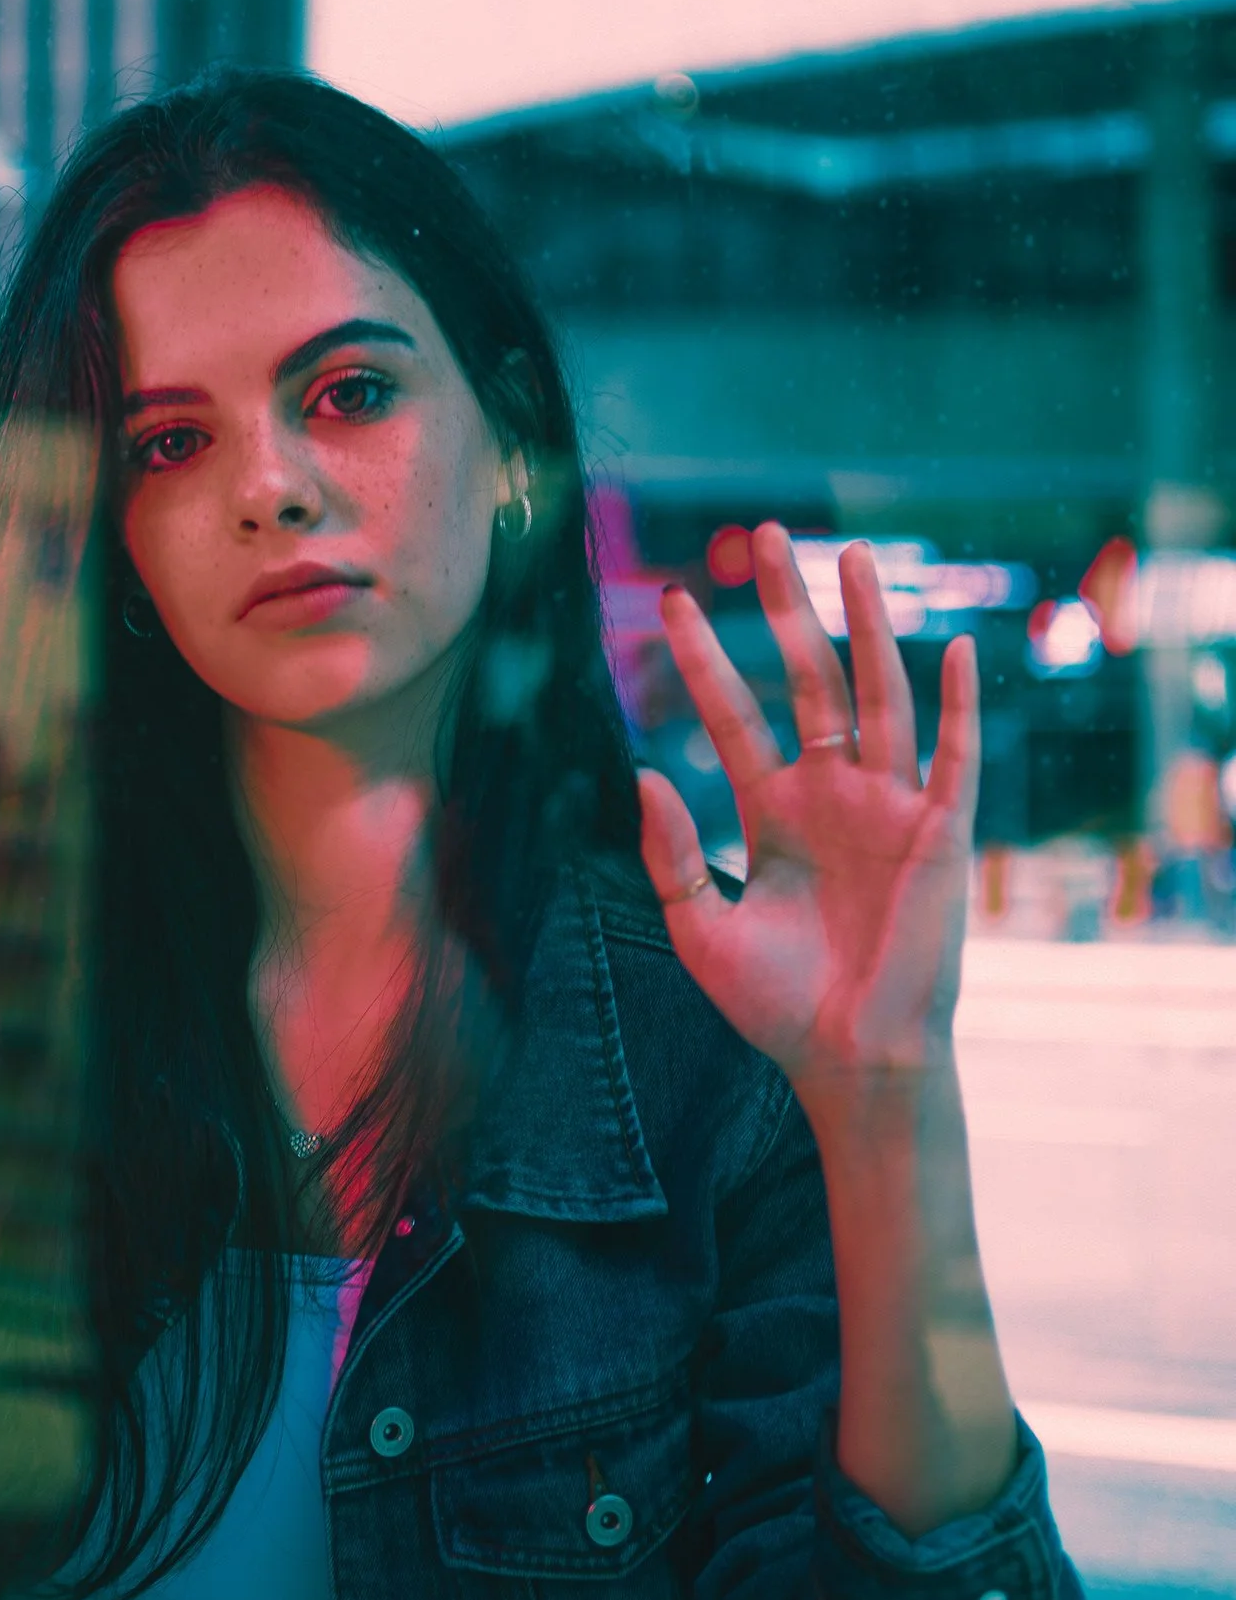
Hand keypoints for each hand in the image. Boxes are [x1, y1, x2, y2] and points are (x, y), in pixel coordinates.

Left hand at [636, 525, 979, 1111]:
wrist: (849, 1063)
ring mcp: (889, 807)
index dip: (702, 659)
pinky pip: (954, 759)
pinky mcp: (941, 836)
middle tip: (767, 536)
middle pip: (809, 677)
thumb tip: (641, 770)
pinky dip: (958, 705)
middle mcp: (832, 793)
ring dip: (868, 626)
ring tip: (851, 556)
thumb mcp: (698, 928)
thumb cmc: (775, 1006)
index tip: (669, 600)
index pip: (735, 713)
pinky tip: (952, 648)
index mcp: (775, 810)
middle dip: (787, 608)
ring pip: (879, 695)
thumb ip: (670, 852)